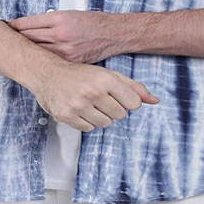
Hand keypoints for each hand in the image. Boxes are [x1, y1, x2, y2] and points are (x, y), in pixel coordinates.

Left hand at [7, 10, 134, 63]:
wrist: (112, 34)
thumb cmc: (91, 21)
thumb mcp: (69, 14)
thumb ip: (48, 21)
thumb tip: (26, 28)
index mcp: (59, 19)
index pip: (27, 24)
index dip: (14, 26)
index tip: (6, 27)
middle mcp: (60, 34)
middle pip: (28, 38)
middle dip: (16, 39)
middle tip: (5, 40)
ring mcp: (65, 50)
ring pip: (36, 52)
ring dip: (26, 51)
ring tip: (17, 52)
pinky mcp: (70, 62)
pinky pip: (49, 61)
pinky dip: (40, 60)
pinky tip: (35, 61)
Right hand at [30, 57, 158, 131]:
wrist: (48, 74)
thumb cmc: (81, 74)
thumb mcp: (109, 75)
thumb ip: (133, 87)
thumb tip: (155, 100)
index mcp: (105, 79)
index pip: (134, 103)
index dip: (128, 102)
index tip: (118, 96)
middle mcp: (92, 91)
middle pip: (120, 115)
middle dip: (114, 109)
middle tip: (101, 98)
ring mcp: (78, 105)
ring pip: (105, 124)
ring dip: (101, 116)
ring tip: (91, 104)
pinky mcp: (66, 116)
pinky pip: (88, 129)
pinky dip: (87, 122)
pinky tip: (80, 109)